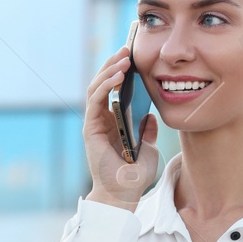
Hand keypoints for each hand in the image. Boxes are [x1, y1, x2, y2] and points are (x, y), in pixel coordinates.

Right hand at [82, 45, 160, 210]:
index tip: (135, 56)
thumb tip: (151, 116)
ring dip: (109, 69)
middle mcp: (101, 119)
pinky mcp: (91, 127)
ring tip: (124, 56)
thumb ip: (148, 131)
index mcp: (113, 121)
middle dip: (114, 64)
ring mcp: (94, 122)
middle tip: (128, 48)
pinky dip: (105, 84)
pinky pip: (95, 99)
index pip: (114, 90)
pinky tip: (118, 74)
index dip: (122, 72)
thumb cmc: (134, 175)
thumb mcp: (149, 148)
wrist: (123, 194)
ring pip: (96, 87)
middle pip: (103, 83)